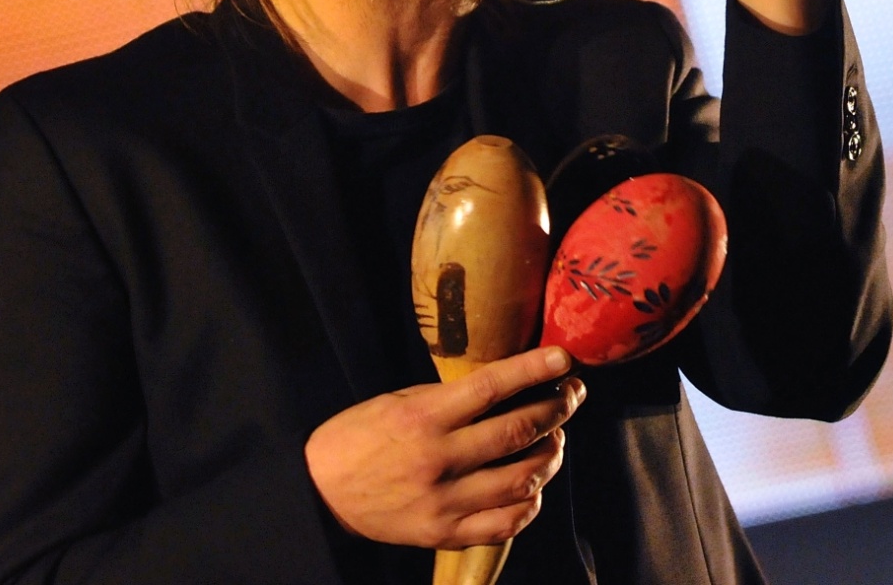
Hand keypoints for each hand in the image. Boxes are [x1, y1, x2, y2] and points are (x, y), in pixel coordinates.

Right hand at [304, 347, 585, 548]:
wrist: (320, 493)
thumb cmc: (359, 438)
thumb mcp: (398, 401)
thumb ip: (450, 399)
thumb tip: (507, 386)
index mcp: (423, 417)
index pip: (491, 387)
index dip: (533, 369)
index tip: (563, 357)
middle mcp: (438, 459)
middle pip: (517, 431)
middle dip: (557, 408)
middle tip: (572, 394)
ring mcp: (444, 502)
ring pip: (522, 478)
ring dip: (551, 454)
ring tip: (555, 439)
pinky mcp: (445, 534)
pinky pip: (506, 522)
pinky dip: (530, 503)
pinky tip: (533, 486)